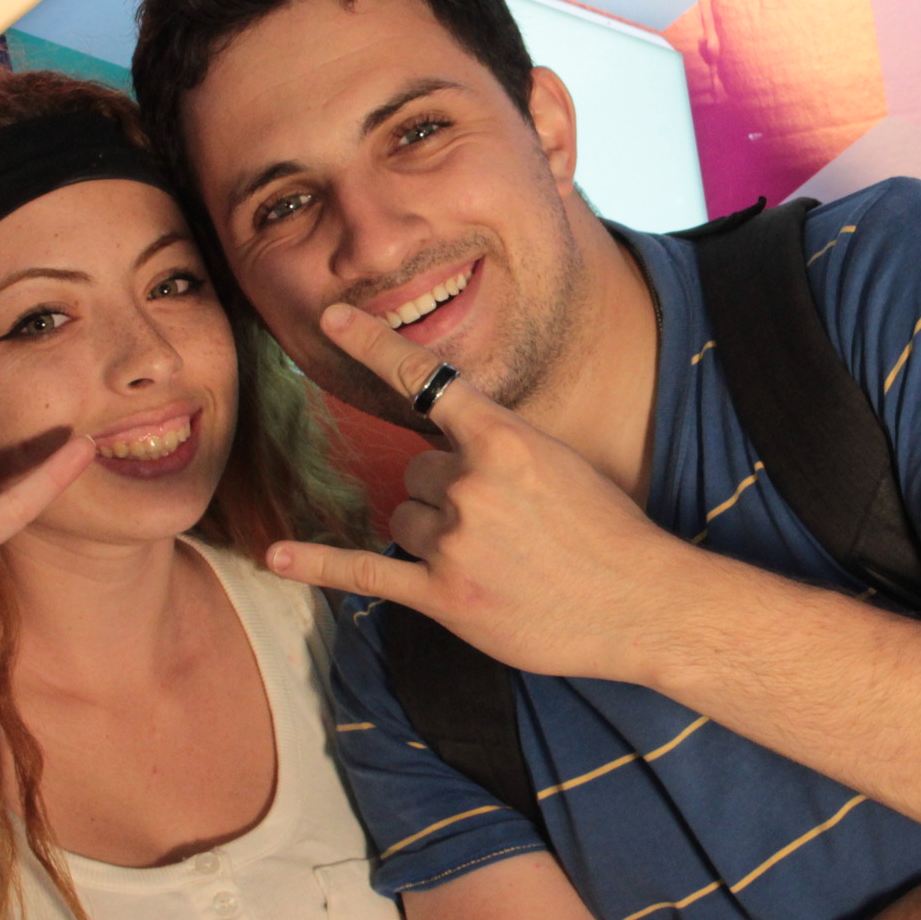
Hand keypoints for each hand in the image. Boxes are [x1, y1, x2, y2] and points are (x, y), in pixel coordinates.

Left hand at [263, 304, 697, 681]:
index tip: (332, 316)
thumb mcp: (560, 462)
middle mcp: (472, 485)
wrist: (644, 603)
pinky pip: (366, 573)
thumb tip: (441, 452)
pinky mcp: (445, 597)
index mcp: (505, 439)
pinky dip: (318, 564)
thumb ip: (497, 447)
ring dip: (431, 536)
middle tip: (505, 525)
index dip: (373, 344)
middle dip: (445, 493)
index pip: (425, 380)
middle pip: (414, 471)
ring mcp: (455, 543)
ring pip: (401, 519)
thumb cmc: (609, 530)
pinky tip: (276, 555)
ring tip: (494, 559)